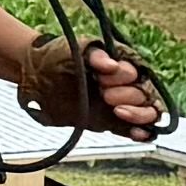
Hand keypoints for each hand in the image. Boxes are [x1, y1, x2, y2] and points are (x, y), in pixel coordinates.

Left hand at [14, 29, 165, 134]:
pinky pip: (136, 129)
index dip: (122, 77)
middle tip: (104, 95)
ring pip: (148, 112)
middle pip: (144, 93)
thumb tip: (112, 65)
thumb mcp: (74, 50)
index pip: (135, 72)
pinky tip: (138, 134)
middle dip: (127, 95)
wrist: (37, 78)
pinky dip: (141, 133)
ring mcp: (123, 104)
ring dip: (139, 115)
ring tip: (119, 112)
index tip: (101, 78)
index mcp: (121, 63)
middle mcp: (127, 84)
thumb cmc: (58, 58)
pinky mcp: (115, 122)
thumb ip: (94, 55)